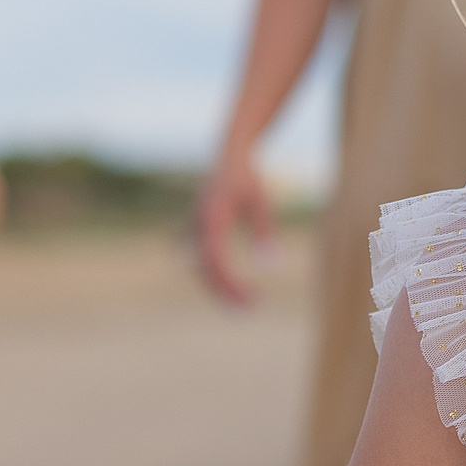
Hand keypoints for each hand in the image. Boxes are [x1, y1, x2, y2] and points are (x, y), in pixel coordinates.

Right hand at [194, 147, 274, 309]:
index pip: (216, 260)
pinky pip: (201, 261)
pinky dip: (215, 276)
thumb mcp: (261, 200)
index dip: (230, 283)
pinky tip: (233, 288)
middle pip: (205, 270)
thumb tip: (273, 266)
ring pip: (201, 268)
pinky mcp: (197, 232)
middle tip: (249, 310)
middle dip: (225, 292)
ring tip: (245, 303)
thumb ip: (265, 231)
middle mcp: (196, 227)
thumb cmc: (247, 176)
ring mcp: (193, 230)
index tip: (252, 299)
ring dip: (219, 287)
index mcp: (210, 218)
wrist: (229, 154)